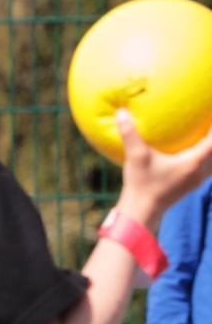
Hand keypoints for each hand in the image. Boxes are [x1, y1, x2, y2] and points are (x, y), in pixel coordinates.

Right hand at [114, 111, 211, 229]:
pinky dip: (207, 157)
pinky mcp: (192, 185)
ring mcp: (198, 179)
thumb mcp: (136, 157)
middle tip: (208, 123)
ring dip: (211, 148)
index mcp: (194, 161)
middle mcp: (201, 171)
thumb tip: (121, 111)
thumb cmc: (140, 185)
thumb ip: (130, 133)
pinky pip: (208, 167)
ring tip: (206, 135)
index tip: (210, 111)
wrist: (141, 212)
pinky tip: (196, 150)